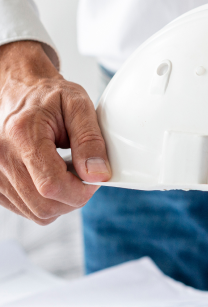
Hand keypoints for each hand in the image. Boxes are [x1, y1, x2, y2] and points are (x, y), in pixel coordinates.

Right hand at [0, 41, 110, 224]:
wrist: (23, 93)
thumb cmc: (51, 97)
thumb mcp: (79, 106)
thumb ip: (90, 139)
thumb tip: (98, 174)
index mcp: (23, 134)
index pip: (51, 184)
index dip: (80, 189)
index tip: (95, 177)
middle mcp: (2, 157)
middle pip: (44, 204)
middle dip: (74, 197)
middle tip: (87, 174)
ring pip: (37, 213)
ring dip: (62, 201)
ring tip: (69, 172)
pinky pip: (28, 210)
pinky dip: (48, 201)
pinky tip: (55, 177)